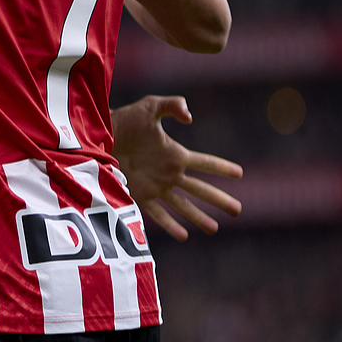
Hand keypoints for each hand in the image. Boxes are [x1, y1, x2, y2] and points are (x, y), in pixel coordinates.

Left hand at [111, 95, 242, 241]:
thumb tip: (190, 117)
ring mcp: (156, 186)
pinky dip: (170, 224)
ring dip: (198, 217)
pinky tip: (183, 236)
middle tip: (238, 210)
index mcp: (176, 154)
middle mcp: (170, 173)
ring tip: (214, 229)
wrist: (101, 135)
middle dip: (219, 199)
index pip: (205, 163)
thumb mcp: (151, 106)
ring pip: (183, 205)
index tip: (240, 174)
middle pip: (200, 189)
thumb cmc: (127, 119)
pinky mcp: (140, 194)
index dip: (222, 168)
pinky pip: (158, 213)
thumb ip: (172, 105)